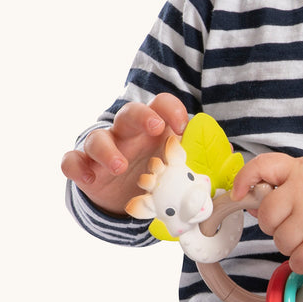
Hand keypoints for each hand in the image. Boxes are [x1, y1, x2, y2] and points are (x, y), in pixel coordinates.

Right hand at [61, 93, 189, 216]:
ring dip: (107, 150)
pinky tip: (90, 179)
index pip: (161, 105)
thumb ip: (199, 161)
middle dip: (143, 116)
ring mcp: (103, 149)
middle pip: (130, 113)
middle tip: (156, 128)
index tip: (183, 125)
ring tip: (119, 166)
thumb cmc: (155, 172)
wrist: (124, 196)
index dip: (171, 109)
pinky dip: (76, 168)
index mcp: (154, 128)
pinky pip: (71, 161)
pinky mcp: (84, 168)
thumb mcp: (178, 167)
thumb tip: (230, 160)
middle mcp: (127, 133)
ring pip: (97, 138)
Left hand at [232, 153, 302, 274]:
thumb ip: (289, 182)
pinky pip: (297, 261)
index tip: (238, 194)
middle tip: (295, 224)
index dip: (244, 181)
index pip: (263, 166)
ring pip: (280, 241)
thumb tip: (256, 202)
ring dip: (292, 245)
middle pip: (267, 216)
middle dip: (276, 225)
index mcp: (301, 169)